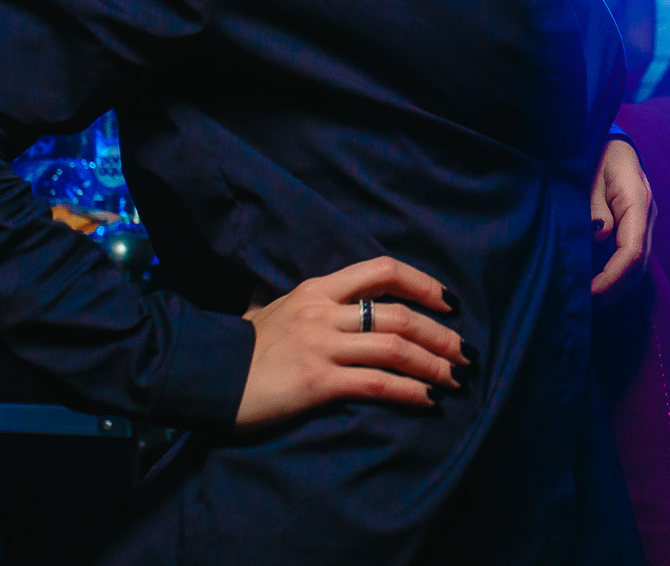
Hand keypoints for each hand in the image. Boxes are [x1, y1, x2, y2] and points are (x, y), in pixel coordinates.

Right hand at [234, 256, 471, 430]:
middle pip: (399, 314)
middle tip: (465, 352)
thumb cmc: (239, 349)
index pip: (382, 270)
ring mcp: (320, 345)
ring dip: (434, 364)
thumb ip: (299, 303)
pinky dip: (408, 391)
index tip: (448, 302)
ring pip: (394, 348)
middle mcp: (323, 311)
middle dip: (440, 334)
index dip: (423, 284)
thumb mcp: (271, 310)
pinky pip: (375, 383)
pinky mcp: (316, 382)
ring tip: (455, 379)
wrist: (205, 378)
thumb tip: (308, 295)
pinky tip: (427, 399)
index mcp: (318, 289)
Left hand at [590, 137, 653, 300]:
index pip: (633, 250)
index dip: (613, 276)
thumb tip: (600, 237)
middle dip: (614, 289)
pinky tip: (596, 283)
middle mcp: (646, 217)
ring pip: (638, 266)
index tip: (591, 291)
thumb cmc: (600, 155)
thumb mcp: (592, 174)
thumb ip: (596, 204)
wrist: (614, 145)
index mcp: (637, 202)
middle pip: (639, 265)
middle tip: (584, 303)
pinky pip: (631, 258)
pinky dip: (616, 275)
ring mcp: (644, 224)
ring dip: (616, 286)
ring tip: (588, 298)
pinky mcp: (635, 229)